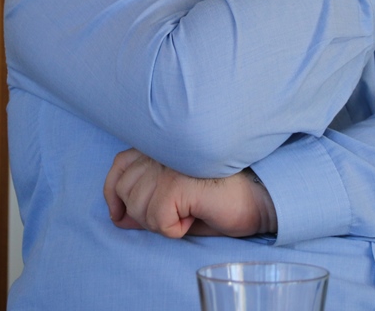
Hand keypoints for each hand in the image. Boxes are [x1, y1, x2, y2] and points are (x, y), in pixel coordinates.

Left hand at [103, 149, 277, 238]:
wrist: (260, 198)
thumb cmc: (221, 200)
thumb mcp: (177, 204)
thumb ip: (146, 205)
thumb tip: (118, 218)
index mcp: (162, 145)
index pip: (119, 166)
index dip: (114, 193)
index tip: (120, 214)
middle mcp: (163, 149)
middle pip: (125, 190)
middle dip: (143, 215)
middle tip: (175, 216)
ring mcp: (169, 163)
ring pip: (138, 208)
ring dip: (160, 223)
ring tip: (188, 214)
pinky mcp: (177, 182)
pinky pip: (157, 219)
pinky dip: (174, 229)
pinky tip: (194, 217)